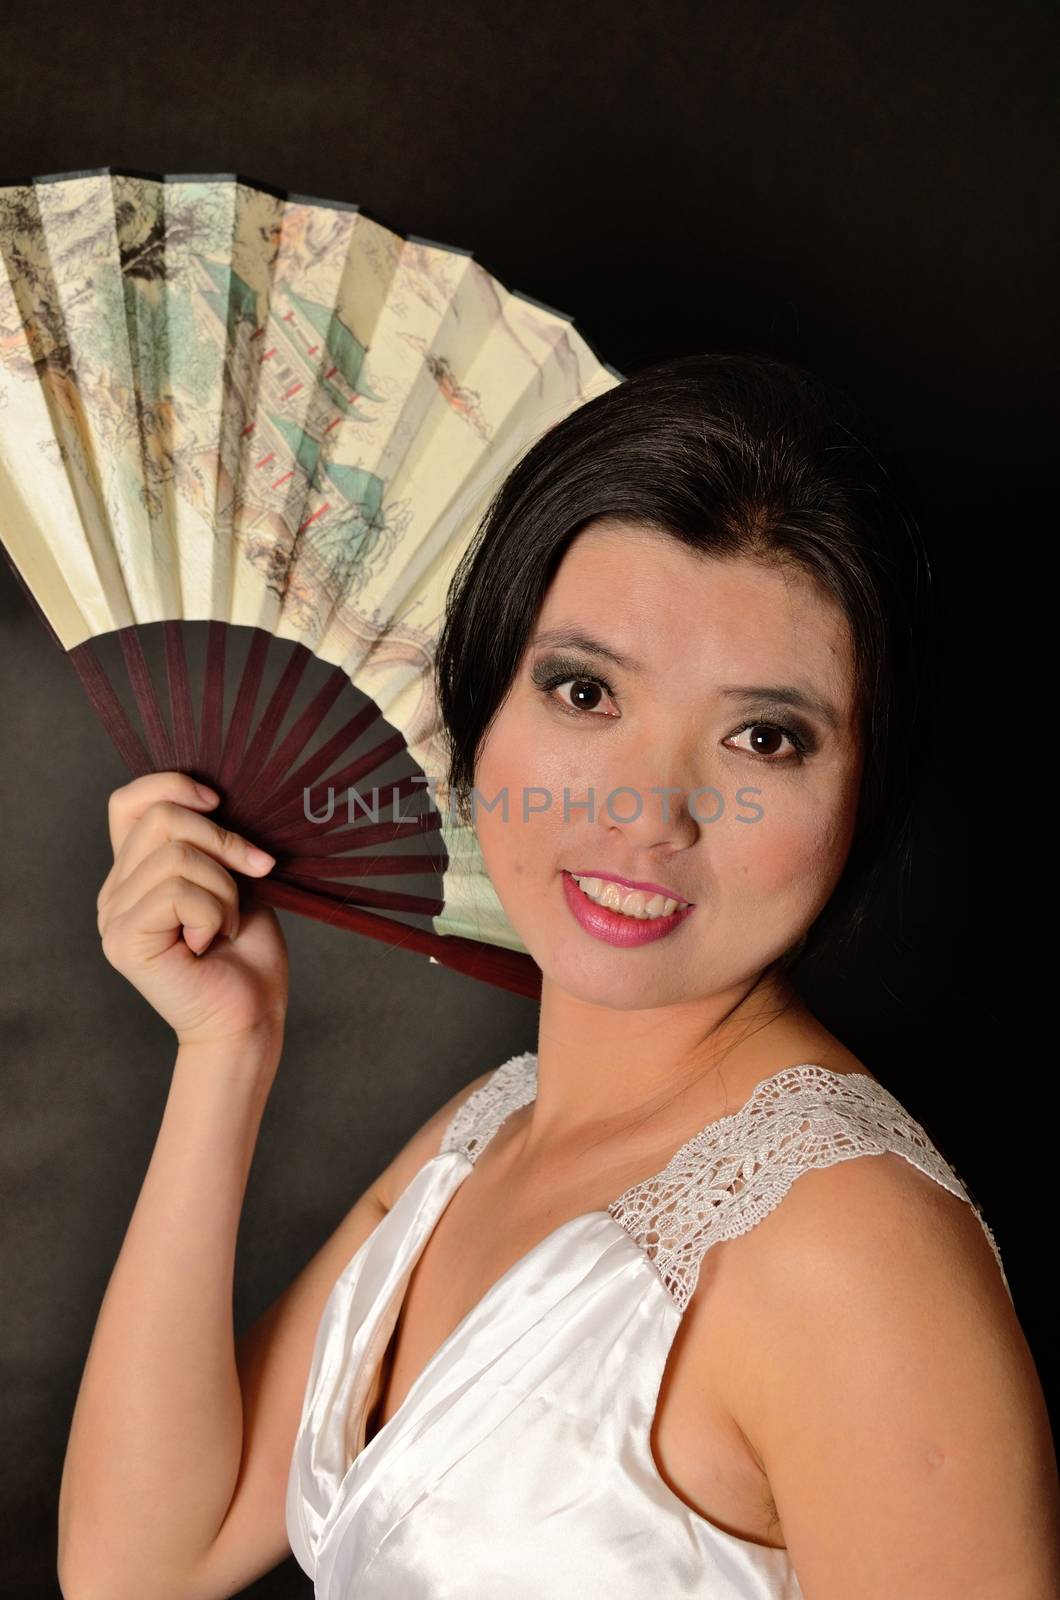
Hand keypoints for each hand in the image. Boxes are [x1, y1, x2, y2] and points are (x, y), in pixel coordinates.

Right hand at [96, 772, 289, 1049]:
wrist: (250, 1017)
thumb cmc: (248, 955)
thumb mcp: (234, 880)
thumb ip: (210, 844)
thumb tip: (213, 798)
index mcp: (136, 874)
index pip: (128, 802)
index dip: (171, 786)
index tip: (220, 803)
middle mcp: (115, 893)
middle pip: (162, 819)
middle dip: (223, 841)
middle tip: (256, 875)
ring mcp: (113, 918)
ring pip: (177, 856)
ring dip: (225, 890)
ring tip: (228, 926)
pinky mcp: (124, 940)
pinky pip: (177, 892)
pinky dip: (214, 913)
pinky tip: (212, 943)